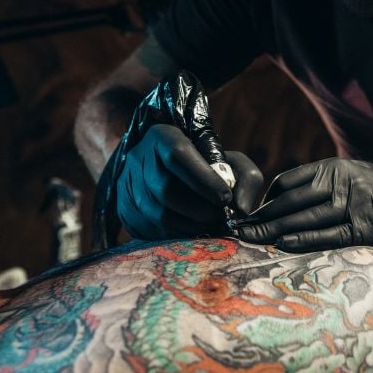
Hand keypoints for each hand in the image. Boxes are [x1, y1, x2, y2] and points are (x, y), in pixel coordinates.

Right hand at [116, 124, 262, 239]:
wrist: (166, 169)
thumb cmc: (208, 165)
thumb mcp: (230, 160)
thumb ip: (245, 178)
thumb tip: (240, 209)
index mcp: (162, 136)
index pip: (177, 155)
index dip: (203, 180)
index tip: (225, 198)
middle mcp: (139, 159)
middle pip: (166, 190)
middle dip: (199, 209)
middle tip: (221, 218)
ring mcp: (128, 187)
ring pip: (158, 214)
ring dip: (191, 226)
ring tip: (212, 227)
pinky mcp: (126, 212)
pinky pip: (151, 231)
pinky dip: (177, 236)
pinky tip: (194, 233)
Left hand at [236, 158, 372, 252]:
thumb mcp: (354, 179)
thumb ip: (324, 188)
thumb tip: (285, 206)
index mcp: (334, 168)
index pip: (287, 182)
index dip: (264, 200)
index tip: (248, 215)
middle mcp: (342, 181)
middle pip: (289, 201)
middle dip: (260, 218)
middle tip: (235, 229)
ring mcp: (354, 204)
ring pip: (304, 218)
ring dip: (272, 231)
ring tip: (248, 240)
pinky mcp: (366, 228)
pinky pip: (328, 235)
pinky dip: (302, 239)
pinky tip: (281, 244)